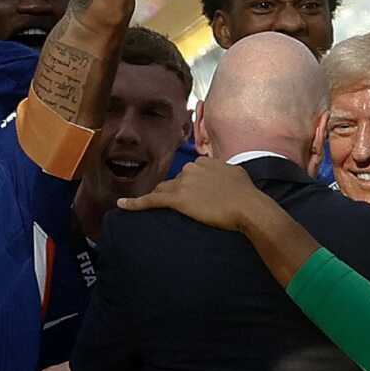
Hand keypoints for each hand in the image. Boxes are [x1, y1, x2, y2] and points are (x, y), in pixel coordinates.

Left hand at [117, 156, 267, 231]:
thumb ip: (224, 172)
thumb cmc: (246, 194)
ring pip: (163, 190)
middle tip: (188, 208)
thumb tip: (224, 175)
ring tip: (154, 208)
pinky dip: (134, 203)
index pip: (189, 173)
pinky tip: (122, 205)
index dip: (190, 186)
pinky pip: (151, 200)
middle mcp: (191, 168)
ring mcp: (183, 183)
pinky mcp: (178, 199)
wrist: (248, 206)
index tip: (195, 196)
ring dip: (160, 198)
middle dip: (177, 193)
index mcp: (204, 161)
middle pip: (175, 181)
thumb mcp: (236, 173)